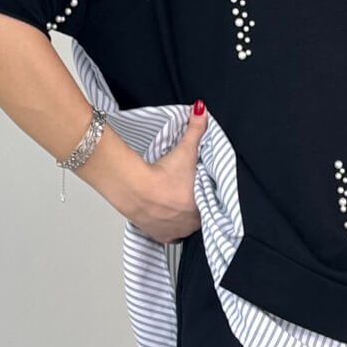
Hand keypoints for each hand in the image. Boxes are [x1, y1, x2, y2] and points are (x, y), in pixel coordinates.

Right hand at [124, 101, 207, 241]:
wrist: (135, 189)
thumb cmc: (161, 175)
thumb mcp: (184, 150)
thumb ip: (196, 130)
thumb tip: (202, 110)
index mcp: (202, 208)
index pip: (211, 204)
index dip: (204, 195)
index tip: (197, 188)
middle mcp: (191, 224)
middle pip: (197, 216)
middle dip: (193, 205)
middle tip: (184, 193)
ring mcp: (175, 231)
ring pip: (184, 226)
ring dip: (181, 217)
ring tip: (175, 203)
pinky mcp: (159, 236)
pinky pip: (168, 235)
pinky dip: (167, 226)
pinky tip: (165, 216)